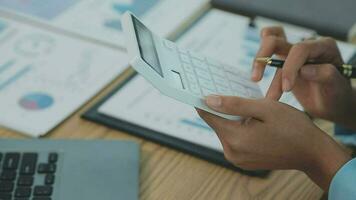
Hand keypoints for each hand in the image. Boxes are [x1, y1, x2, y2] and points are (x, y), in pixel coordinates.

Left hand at [197, 95, 350, 190]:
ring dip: (233, 118)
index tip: (204, 87)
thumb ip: (234, 104)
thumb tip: (208, 99)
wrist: (312, 153)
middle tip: (235, 94)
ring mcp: (237, 159)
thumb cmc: (292, 127)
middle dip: (224, 108)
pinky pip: (234, 139)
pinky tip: (252, 121)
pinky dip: (239, 128)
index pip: (208, 115)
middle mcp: (232, 152)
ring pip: (226, 130)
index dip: (205, 100)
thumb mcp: (264, 108)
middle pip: (217, 123)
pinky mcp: (243, 161)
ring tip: (249, 108)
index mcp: (235, 139)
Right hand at [252, 27, 355, 128]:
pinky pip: (267, 60)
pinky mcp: (283, 62)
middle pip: (276, 38)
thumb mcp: (337, 87)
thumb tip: (304, 69)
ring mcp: (293, 53)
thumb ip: (326, 75)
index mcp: (323, 47)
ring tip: (257, 83)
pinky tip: (265, 91)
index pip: (300, 49)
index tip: (287, 89)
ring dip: (259, 65)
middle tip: (256, 78)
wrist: (332, 104)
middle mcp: (306, 45)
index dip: (290, 67)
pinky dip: (261, 73)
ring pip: (269, 45)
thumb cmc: (337, 95)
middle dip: (263, 56)